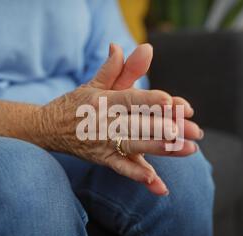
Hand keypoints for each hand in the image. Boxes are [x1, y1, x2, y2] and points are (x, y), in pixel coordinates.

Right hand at [34, 44, 202, 195]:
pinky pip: (121, 168)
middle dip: (169, 128)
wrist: (47, 128)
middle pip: (140, 124)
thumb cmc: (77, 103)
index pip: (132, 99)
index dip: (153, 100)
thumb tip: (134, 47)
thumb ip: (118, 68)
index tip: (176, 103)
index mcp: (104, 99)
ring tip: (188, 150)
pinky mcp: (101, 159)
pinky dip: (137, 175)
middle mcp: (104, 121)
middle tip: (196, 131)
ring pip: (136, 146)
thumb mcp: (96, 83)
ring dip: (163, 149)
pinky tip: (156, 182)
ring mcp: (103, 142)